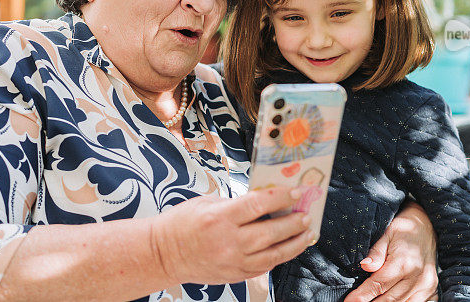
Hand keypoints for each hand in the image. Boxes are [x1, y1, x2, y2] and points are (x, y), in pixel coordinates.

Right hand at [150, 187, 313, 285]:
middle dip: (293, 222)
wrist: (163, 254)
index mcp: (220, 217)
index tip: (297, 193)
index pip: (259, 204)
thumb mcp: (208, 202)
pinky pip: (263, 267)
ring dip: (294, 243)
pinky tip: (288, 248)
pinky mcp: (234, 276)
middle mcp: (228, 242)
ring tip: (307, 233)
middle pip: (271, 232)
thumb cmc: (182, 223)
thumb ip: (237, 203)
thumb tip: (266, 200)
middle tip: (307, 214)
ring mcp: (232, 262)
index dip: (282, 197)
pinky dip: (278, 257)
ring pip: (273, 254)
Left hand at [344, 201, 437, 301]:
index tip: (350, 301)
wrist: (427, 225)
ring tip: (371, 301)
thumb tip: (364, 266)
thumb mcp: (386, 234)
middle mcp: (417, 276)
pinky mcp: (432, 289)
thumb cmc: (403, 229)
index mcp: (403, 262)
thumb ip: (376, 253)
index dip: (362, 296)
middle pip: (389, 300)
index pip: (378, 285)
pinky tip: (389, 300)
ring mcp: (426, 285)